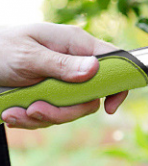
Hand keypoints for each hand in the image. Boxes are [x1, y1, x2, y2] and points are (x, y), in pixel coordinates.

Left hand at [0, 23, 127, 128]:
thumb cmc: (0, 46)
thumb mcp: (27, 55)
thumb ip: (60, 64)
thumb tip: (95, 69)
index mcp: (75, 45)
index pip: (114, 63)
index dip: (117, 86)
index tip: (108, 108)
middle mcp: (74, 64)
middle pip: (91, 97)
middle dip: (64, 111)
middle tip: (35, 111)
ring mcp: (62, 82)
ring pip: (70, 111)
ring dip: (41, 118)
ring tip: (13, 113)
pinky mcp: (49, 96)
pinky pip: (51, 116)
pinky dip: (30, 120)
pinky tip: (11, 112)